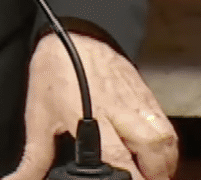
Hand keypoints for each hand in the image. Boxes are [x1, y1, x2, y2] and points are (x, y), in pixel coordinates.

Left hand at [6, 31, 176, 179]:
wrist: (72, 34)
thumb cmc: (55, 72)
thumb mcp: (38, 118)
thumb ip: (34, 158)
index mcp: (91, 116)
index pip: (120, 156)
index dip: (130, 176)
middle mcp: (120, 110)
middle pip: (154, 149)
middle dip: (153, 173)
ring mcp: (137, 102)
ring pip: (166, 139)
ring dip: (163, 162)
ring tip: (150, 173)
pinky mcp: (147, 95)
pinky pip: (166, 125)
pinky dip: (165, 146)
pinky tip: (153, 155)